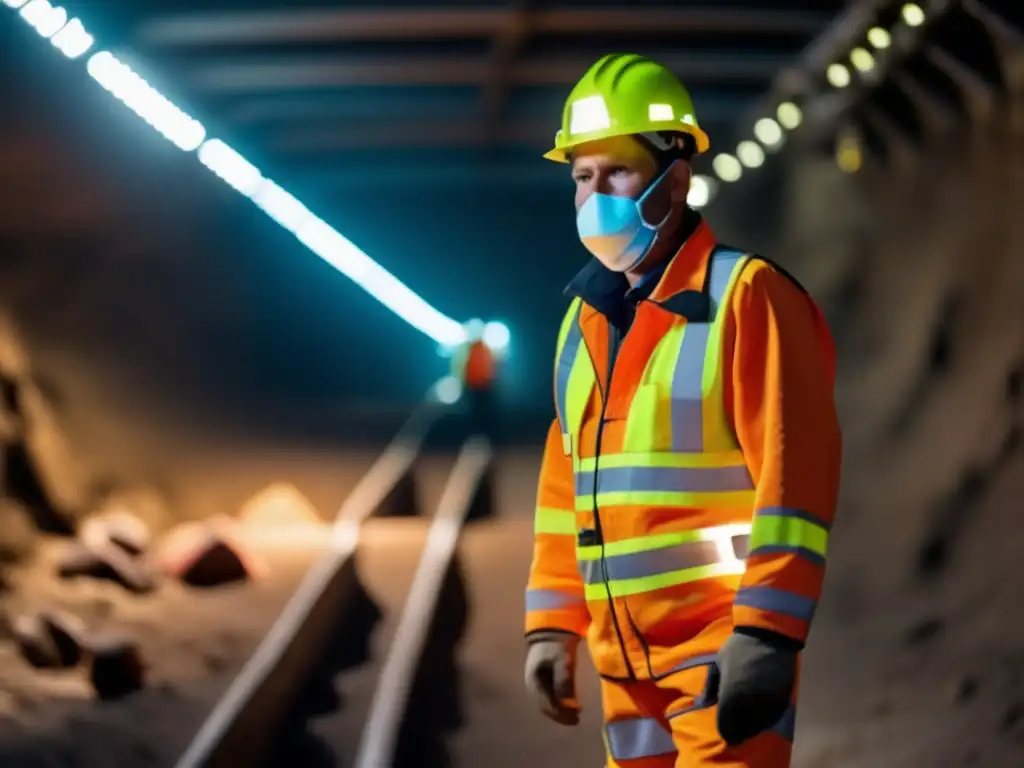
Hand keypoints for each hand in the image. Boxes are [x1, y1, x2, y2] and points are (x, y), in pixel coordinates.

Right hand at [524, 631, 581, 725]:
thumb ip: (563, 678)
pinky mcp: (546, 680)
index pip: (546, 705)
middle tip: (577, 718)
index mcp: (534, 682)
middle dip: (561, 715)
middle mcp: (535, 686)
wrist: (552, 630)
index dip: (560, 714)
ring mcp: (540, 683)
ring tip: (577, 713)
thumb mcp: (561, 659)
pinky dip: (563, 702)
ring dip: (562, 710)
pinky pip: (553, 696)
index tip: (574, 717)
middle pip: (547, 707)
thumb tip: (565, 700)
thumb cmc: (555, 644)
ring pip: (550, 703)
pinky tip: (574, 704)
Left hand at [710, 629, 797, 745]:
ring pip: (760, 726)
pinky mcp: (783, 699)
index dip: (724, 730)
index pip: (726, 725)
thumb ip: (711, 686)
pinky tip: (761, 715)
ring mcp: (768, 703)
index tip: (724, 732)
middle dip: (738, 730)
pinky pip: (773, 717)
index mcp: (731, 695)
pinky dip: (767, 719)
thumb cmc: (738, 648)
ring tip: (748, 723)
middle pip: (743, 729)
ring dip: (753, 727)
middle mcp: (749, 704)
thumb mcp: (718, 663)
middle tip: (735, 729)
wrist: (767, 636)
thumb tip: (703, 702)